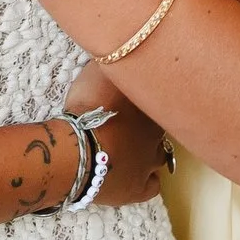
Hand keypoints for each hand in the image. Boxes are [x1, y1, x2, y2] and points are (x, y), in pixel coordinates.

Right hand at [67, 62, 169, 206]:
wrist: (79, 152)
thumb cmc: (89, 106)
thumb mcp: (99, 69)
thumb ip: (113, 62)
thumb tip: (120, 49)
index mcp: (151, 104)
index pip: (160, 97)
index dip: (146, 96)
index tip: (133, 94)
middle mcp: (157, 133)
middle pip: (160, 126)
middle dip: (148, 124)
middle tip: (130, 120)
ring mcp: (149, 164)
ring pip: (161, 155)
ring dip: (151, 151)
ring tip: (134, 148)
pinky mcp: (137, 190)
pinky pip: (153, 186)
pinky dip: (149, 181)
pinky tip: (141, 176)